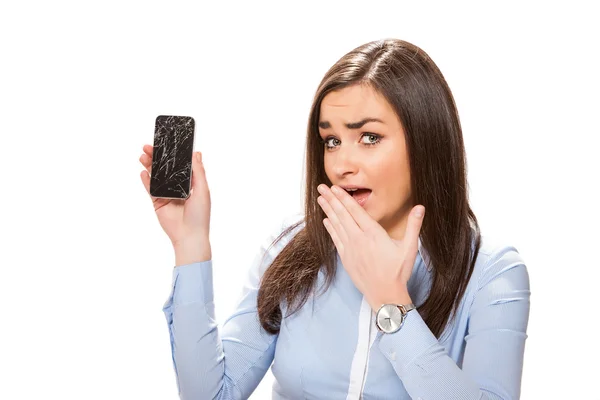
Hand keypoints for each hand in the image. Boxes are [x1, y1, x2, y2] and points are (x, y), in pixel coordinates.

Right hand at [139, 144, 211, 252]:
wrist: (189, 235)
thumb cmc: (200, 214)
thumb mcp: (202, 189)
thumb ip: (198, 171)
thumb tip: (196, 153)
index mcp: (190, 183)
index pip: (180, 164)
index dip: (173, 154)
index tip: (166, 142)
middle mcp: (178, 187)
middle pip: (165, 168)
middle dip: (157, 157)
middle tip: (149, 146)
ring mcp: (167, 194)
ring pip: (156, 176)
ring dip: (149, 165)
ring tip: (143, 155)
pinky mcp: (158, 203)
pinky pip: (150, 189)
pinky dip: (146, 180)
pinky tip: (143, 172)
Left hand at [316, 184, 424, 311]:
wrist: (385, 294)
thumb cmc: (398, 272)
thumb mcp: (410, 247)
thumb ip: (413, 226)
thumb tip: (420, 207)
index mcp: (374, 234)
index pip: (356, 211)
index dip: (344, 198)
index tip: (335, 188)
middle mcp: (359, 239)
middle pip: (343, 215)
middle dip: (331, 200)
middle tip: (322, 188)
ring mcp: (351, 249)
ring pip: (337, 225)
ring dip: (328, 211)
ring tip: (320, 199)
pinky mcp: (346, 259)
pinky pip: (336, 239)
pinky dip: (330, 228)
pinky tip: (326, 220)